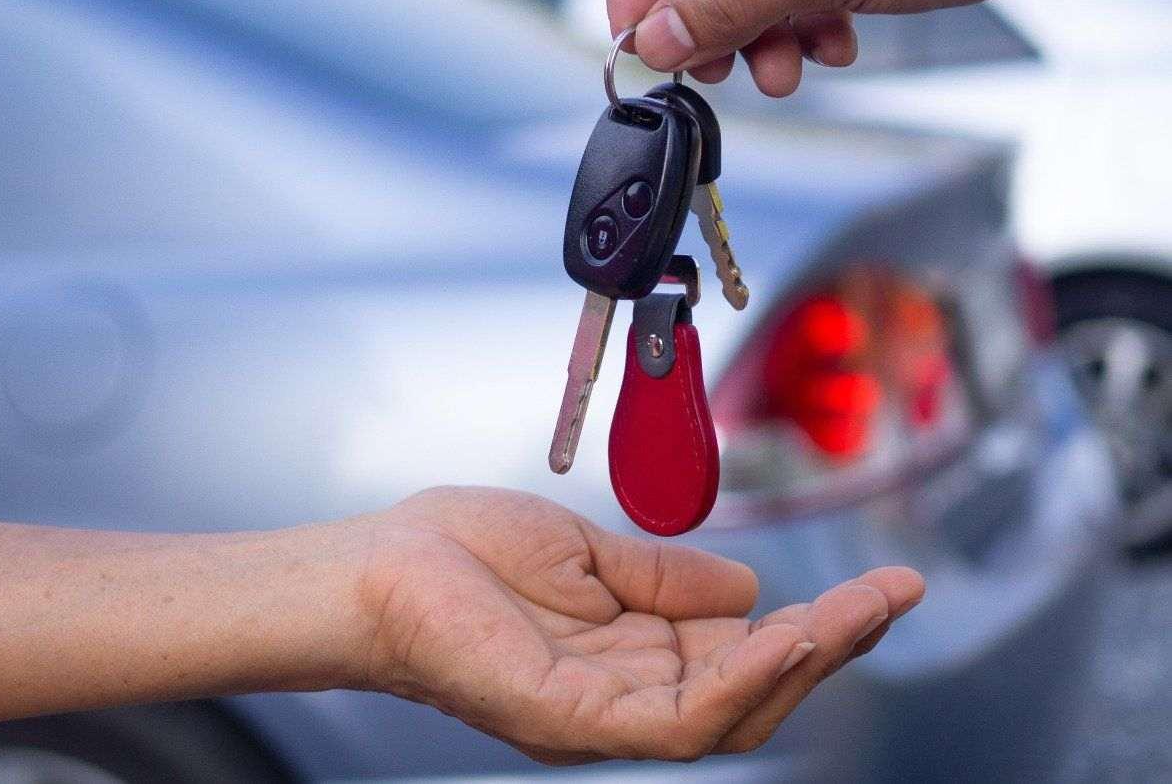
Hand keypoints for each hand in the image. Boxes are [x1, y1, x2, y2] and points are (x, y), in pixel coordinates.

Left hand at [357, 487, 922, 762]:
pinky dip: (739, 682)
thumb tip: (749, 586)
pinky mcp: (571, 721)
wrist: (375, 565)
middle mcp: (625, 696)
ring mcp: (600, 716)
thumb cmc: (458, 554)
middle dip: (832, 646)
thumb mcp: (585, 551)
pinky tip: (784, 637)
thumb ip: (664, 576)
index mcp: (630, 655)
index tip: (878, 587)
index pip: (742, 654)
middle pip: (752, 690)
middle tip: (896, 596)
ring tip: (860, 614)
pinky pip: (675, 718)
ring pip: (730, 712)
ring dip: (804, 662)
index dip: (814, 625)